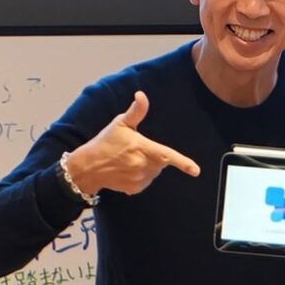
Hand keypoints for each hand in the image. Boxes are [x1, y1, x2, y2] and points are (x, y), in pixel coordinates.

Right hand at [64, 92, 200, 197]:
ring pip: (155, 171)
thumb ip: (136, 111)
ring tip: (129, 159)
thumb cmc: (105, 143)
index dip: (183, 163)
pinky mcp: (135, 189)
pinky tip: (127, 169)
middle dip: (154, 155)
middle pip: (161, 161)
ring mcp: (139, 179)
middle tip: (135, 149)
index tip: (196, 170)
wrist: (88, 167)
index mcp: (142, 149)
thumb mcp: (120, 124)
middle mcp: (142, 166)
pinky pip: (146, 180)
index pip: (167, 155)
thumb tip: (141, 95)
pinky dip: (141, 175)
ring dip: (148, 165)